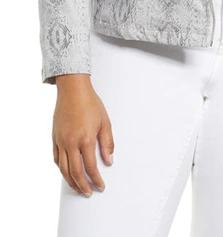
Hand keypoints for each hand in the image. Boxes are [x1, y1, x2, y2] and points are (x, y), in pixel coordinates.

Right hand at [52, 74, 114, 196]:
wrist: (73, 90)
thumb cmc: (90, 103)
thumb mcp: (105, 122)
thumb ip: (107, 143)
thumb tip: (109, 160)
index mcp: (85, 139)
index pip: (90, 167)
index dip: (96, 179)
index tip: (101, 186)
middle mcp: (71, 143)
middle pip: (75, 173)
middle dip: (83, 186)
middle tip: (89, 192)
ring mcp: (61, 141)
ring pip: (63, 169)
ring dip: (71, 182)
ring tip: (78, 188)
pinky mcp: (54, 138)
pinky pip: (56, 159)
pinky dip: (61, 169)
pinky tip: (67, 172)